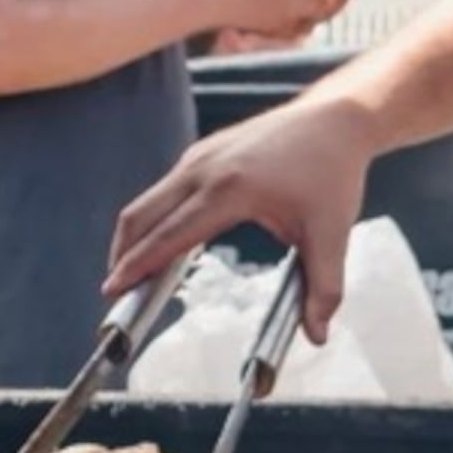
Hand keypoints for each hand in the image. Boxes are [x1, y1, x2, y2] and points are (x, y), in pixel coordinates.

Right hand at [104, 89, 373, 343]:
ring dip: (134, 237)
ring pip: (148, 201)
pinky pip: (164, 190)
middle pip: (141, 215)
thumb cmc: (333, 172)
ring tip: (131, 273)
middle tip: (114, 292)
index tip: (114, 289)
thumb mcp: (332, 234)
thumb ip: (323, 288)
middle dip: (122, 255)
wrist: (338, 116)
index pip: (170, 234)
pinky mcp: (202, 152)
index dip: (138, 265)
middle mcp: (205, 168)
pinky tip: (160, 243)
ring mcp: (199, 156)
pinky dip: (151, 219)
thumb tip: (317, 336)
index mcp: (231, 189)